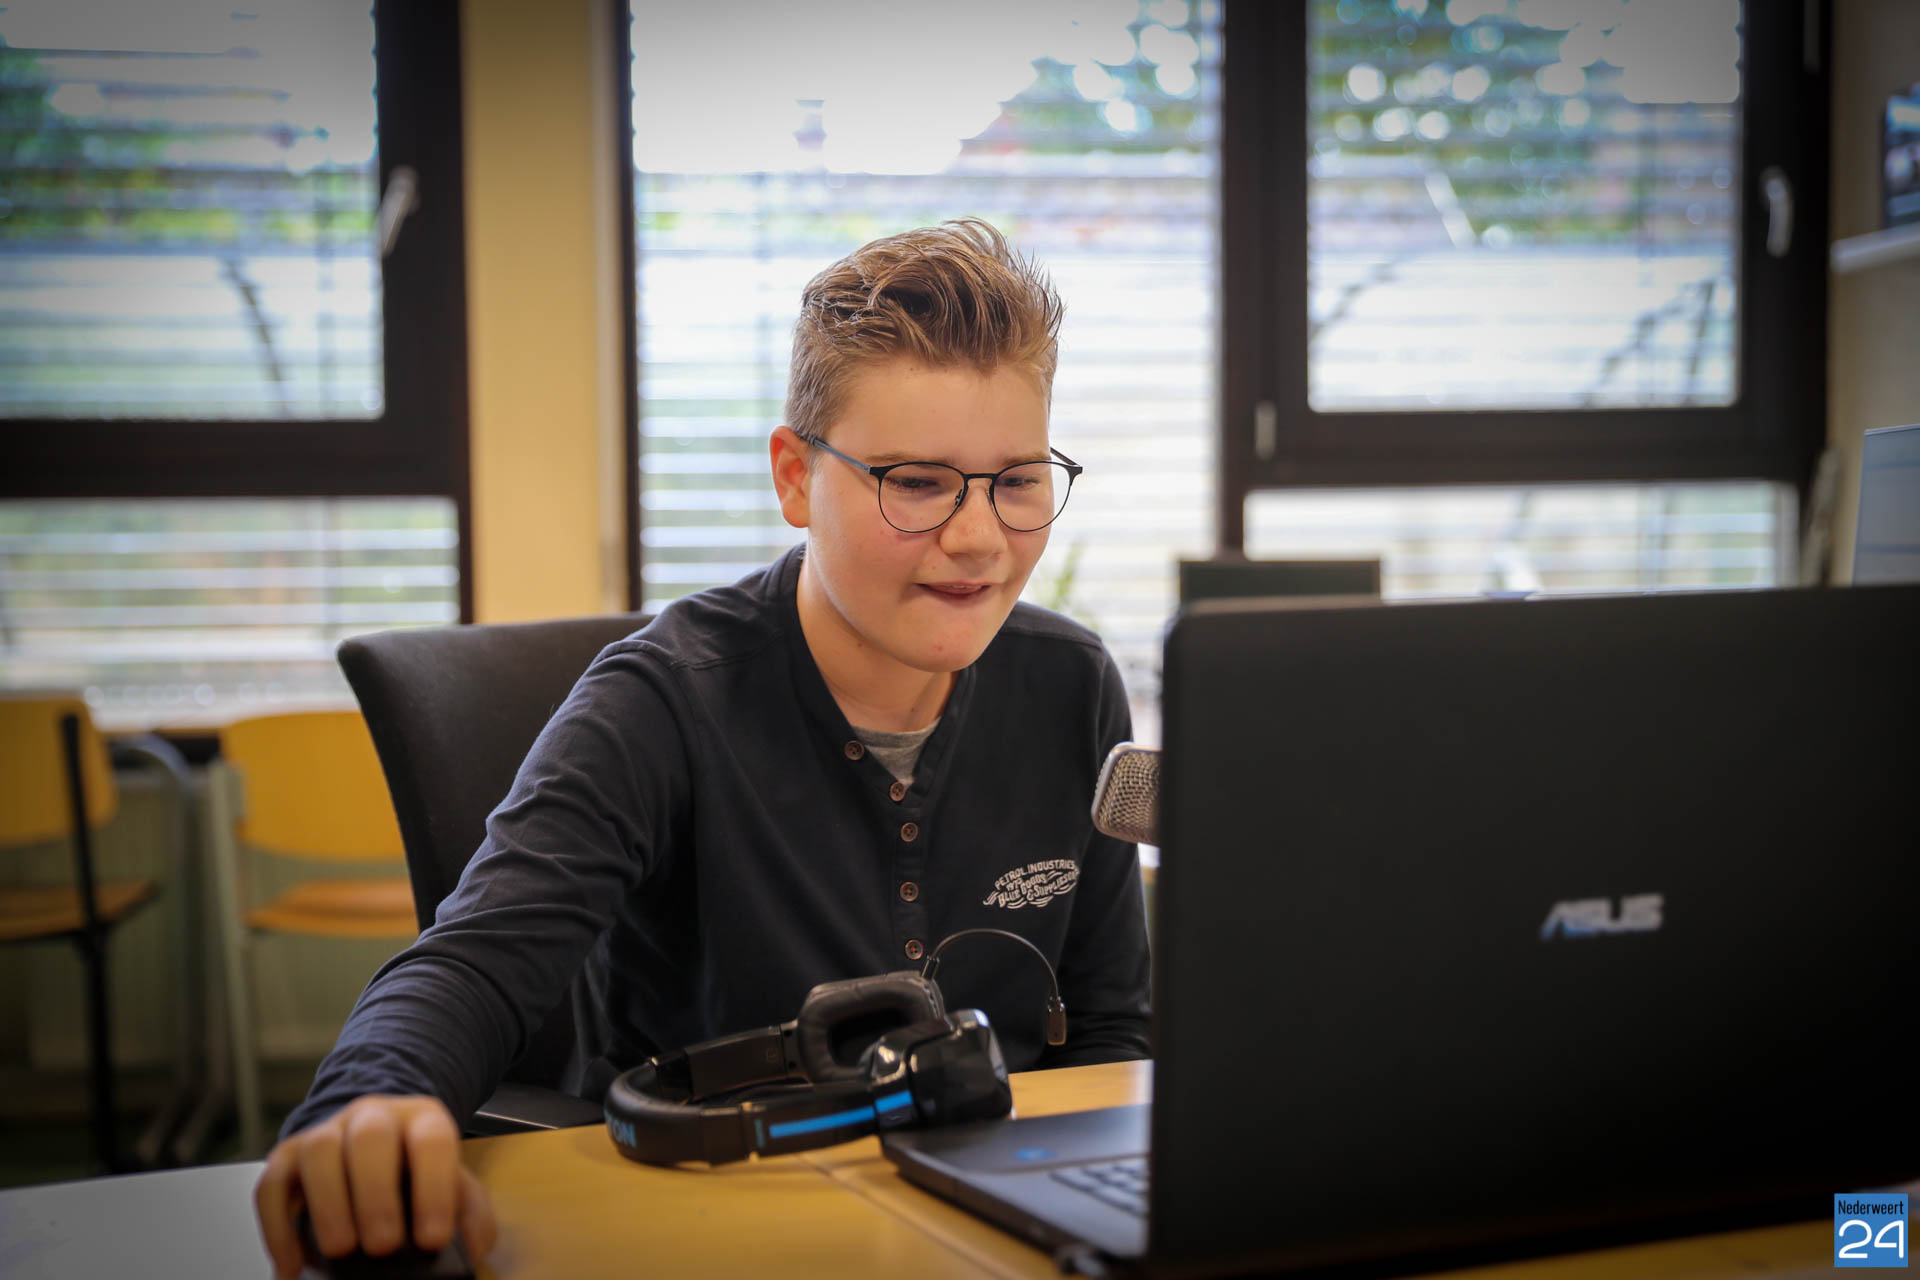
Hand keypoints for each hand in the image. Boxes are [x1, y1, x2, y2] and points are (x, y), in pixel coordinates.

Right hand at [254, 1095, 497, 1278]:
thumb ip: (470, 1212)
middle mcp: (372, 1117)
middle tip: (383, 1247)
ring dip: (329, 1203)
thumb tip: (475, 1246)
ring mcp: (326, 1132)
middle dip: (376, 1195)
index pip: (431, 1140)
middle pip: (370, 1138)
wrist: (373, 1144)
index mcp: (421, 1119)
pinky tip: (292, 1266)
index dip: (433, 1189)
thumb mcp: (452, 1184)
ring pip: (319, 1149)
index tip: (431, 1240)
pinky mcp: (286, 1156)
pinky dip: (277, 1228)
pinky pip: (271, 1184)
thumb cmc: (415, 1173)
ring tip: (341, 1250)